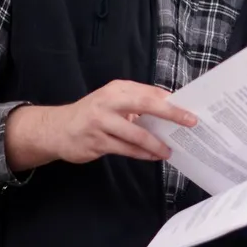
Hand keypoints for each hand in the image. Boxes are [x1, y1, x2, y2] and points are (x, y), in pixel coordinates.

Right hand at [5, 80, 196, 170]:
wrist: (56, 129)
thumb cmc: (93, 114)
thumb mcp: (113, 102)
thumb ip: (138, 103)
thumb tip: (171, 110)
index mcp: (117, 89)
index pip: (149, 92)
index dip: (171, 101)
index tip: (190, 108)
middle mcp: (109, 102)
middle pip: (145, 104)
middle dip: (170, 113)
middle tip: (190, 122)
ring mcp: (101, 122)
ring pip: (136, 133)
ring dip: (156, 143)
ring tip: (169, 150)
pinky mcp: (97, 142)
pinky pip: (126, 149)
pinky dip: (142, 154)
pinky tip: (153, 156)